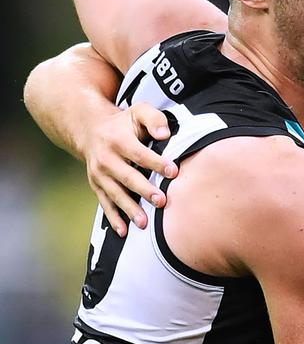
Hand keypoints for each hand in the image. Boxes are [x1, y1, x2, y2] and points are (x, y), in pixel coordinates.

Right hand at [82, 102, 177, 235]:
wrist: (89, 129)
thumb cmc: (123, 123)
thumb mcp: (139, 111)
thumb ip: (154, 118)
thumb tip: (165, 134)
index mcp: (118, 139)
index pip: (140, 153)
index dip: (156, 163)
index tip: (173, 171)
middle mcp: (106, 158)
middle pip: (127, 176)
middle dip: (145, 190)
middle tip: (161, 201)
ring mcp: (99, 174)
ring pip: (115, 194)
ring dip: (130, 209)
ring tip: (144, 223)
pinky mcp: (96, 185)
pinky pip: (105, 203)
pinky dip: (113, 218)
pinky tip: (123, 231)